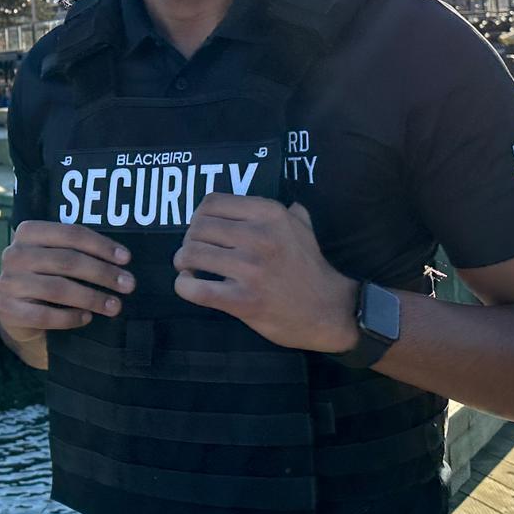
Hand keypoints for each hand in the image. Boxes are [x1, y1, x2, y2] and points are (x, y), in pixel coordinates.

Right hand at [0, 220, 135, 349]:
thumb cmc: (48, 277)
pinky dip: (70, 317)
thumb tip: (122, 260)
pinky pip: (44, 315)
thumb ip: (79, 252)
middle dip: (102, 273)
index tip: (127, 259)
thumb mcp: (57, 257)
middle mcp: (13, 254)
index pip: (71, 233)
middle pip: (67, 261)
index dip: (101, 245)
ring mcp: (7, 282)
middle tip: (129, 285)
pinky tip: (87, 318)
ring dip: (91, 297)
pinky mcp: (7, 310)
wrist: (17, 312)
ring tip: (115, 306)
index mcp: (28, 232)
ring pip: (57, 288)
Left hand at [174, 195, 359, 352]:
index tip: (202, 230)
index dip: (198, 216)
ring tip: (188, 267)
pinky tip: (189, 284)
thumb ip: (289, 211)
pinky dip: (183, 285)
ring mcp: (251, 269)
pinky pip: (196, 289)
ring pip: (191, 254)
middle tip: (193, 252)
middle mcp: (259, 237)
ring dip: (182, 261)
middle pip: (197, 227)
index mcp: (270, 214)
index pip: (211, 202)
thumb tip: (287, 202)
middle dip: (188, 240)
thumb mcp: (304, 228)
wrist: (331, 310)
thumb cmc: (312, 267)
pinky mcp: (243, 301)